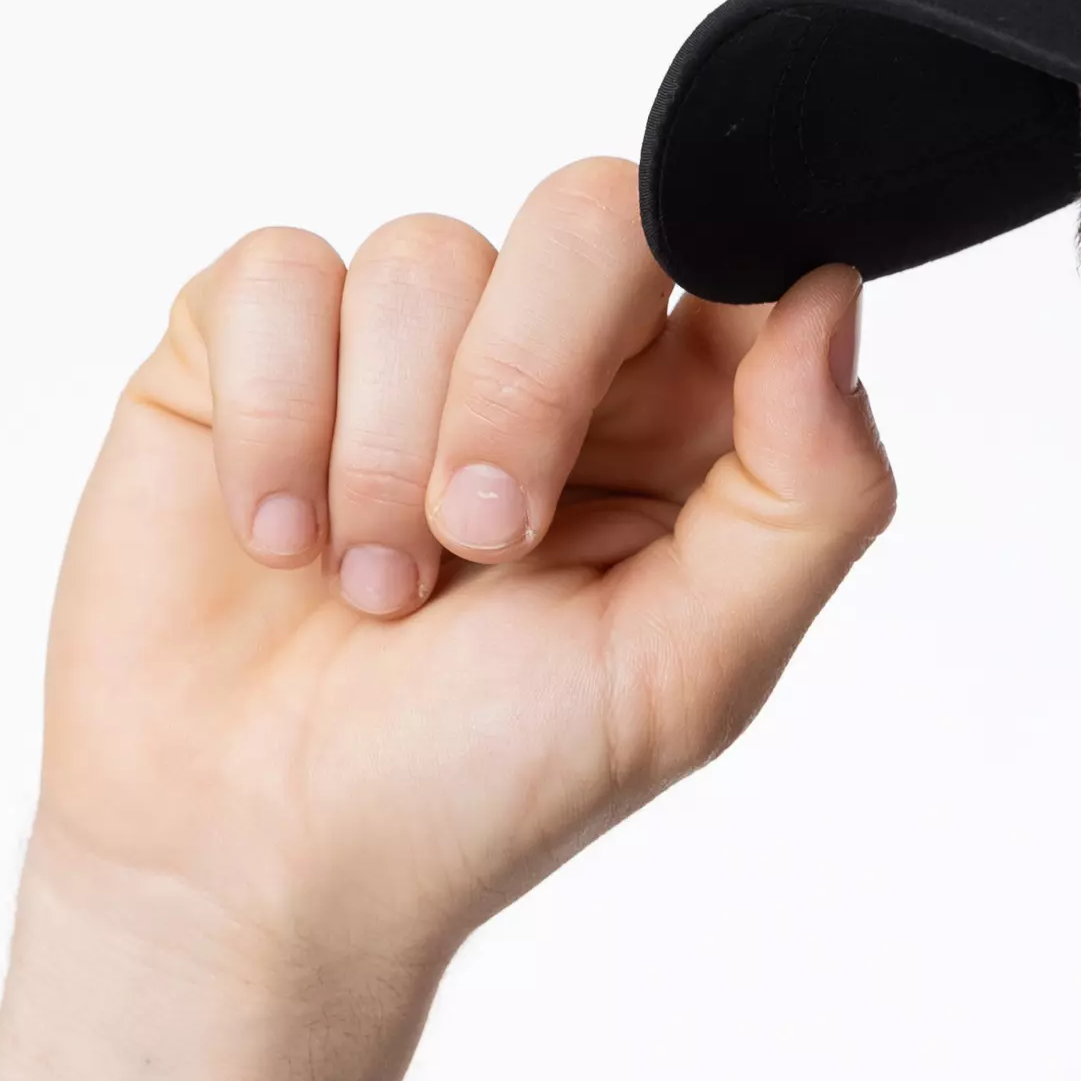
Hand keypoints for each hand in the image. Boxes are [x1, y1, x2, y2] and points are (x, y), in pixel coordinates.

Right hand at [33, 161, 891, 992]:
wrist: (257, 861)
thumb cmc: (481, 783)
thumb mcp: (690, 669)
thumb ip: (804, 490)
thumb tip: (831, 296)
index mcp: (688, 429)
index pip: (736, 257)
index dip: (699, 300)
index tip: (650, 429)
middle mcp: (556, 365)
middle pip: (587, 218)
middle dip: (527, 381)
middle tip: (484, 540)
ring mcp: (398, 345)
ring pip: (423, 255)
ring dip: (388, 447)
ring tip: (375, 593)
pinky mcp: (249, 346)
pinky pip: (277, 273)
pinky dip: (277, 418)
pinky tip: (274, 540)